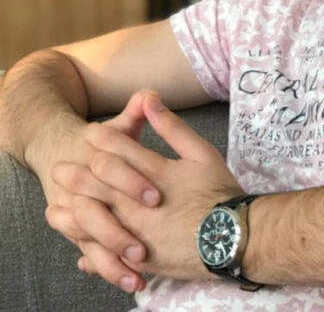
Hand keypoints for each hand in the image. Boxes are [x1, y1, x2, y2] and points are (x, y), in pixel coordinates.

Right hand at [45, 91, 163, 292]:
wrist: (65, 154)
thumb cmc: (108, 141)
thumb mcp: (121, 126)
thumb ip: (136, 112)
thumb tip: (150, 94)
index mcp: (95, 158)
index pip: (109, 170)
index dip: (131, 182)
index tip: (157, 195)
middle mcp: (81, 187)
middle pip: (93, 211)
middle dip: (118, 229)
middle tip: (145, 244)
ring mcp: (79, 213)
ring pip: (87, 239)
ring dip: (111, 254)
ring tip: (138, 266)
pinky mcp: (83, 234)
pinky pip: (91, 256)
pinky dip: (109, 270)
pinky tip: (133, 281)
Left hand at [63, 90, 241, 289]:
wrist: (233, 237)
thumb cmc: (219, 192)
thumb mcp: (202, 153)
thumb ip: (172, 127)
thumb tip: (150, 98)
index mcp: (155, 174)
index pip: (117, 150)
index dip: (100, 138)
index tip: (89, 132)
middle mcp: (140, 204)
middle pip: (96, 185)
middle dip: (75, 174)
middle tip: (59, 168)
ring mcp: (138, 233)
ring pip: (93, 222)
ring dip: (71, 213)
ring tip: (56, 207)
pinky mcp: (141, 259)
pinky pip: (106, 255)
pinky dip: (90, 249)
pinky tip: (81, 248)